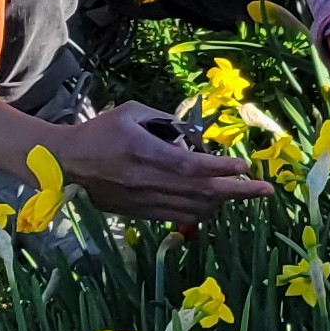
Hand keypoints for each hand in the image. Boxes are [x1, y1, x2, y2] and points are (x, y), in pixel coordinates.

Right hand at [60, 102, 280, 224]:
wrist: (63, 164)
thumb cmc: (99, 132)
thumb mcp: (131, 112)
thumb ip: (165, 121)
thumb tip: (193, 138)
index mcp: (143, 152)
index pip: (191, 167)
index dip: (221, 169)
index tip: (246, 166)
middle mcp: (146, 181)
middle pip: (200, 192)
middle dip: (237, 192)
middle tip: (266, 190)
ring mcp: (143, 201)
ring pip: (193, 208)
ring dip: (223, 203)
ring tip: (246, 194)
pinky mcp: (139, 214)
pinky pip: (177, 218)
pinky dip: (201, 213)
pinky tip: (217, 206)